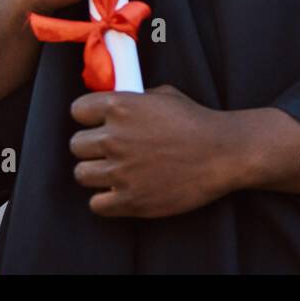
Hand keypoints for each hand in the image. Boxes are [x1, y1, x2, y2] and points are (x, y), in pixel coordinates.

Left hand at [68, 85, 241, 217]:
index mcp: (120, 107)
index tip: (97, 123)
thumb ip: (134, 100)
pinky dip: (106, 200)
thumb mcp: (163, 96)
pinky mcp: (130, 200)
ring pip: (81, 174)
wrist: (222, 153)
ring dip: (95, 173)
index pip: (77, 110)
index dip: (88, 117)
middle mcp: (114, 137)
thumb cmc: (196, 122)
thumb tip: (114, 106)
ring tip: (113, 172)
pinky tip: (121, 192)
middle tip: (108, 150)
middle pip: (76, 145)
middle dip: (91, 147)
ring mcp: (120, 171)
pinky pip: (96, 204)